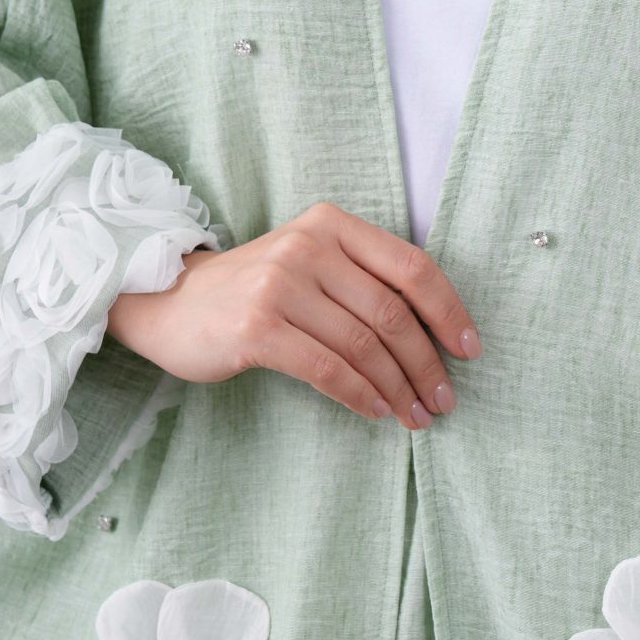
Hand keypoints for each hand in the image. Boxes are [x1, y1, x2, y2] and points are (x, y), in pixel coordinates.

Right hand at [105, 200, 479, 432]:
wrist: (169, 302)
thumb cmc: (253, 290)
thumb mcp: (309, 261)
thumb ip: (363, 279)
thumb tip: (434, 333)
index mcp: (331, 224)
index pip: (411, 265)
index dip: (448, 311)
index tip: (469, 350)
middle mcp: (308, 246)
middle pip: (392, 311)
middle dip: (427, 363)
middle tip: (444, 399)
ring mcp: (280, 285)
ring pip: (364, 344)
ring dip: (398, 387)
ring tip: (415, 415)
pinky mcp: (258, 327)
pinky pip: (328, 368)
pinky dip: (360, 394)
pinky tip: (376, 411)